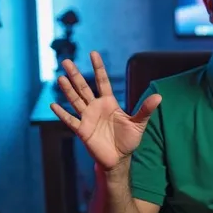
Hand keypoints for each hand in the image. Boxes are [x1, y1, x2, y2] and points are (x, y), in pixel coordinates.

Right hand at [50, 51, 161, 170]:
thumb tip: (159, 97)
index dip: (98, 68)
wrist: (119, 159)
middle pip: (84, 88)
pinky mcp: (82, 130)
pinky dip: (62, 113)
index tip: (93, 53)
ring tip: (60, 78)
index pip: (102, 81)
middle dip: (75, 75)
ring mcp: (88, 118)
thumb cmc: (128, 140)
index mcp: (109, 103)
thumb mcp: (138, 124)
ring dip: (68, 90)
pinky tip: (53, 105)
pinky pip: (70, 120)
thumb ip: (145, 109)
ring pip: (75, 101)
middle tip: (66, 61)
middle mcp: (96, 107)